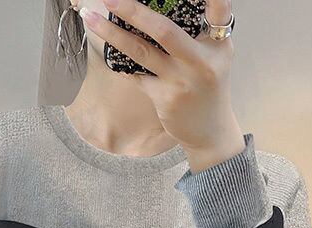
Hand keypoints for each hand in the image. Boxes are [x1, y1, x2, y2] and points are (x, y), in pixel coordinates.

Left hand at [82, 0, 244, 171]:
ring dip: (112, 33)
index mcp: (218, 44)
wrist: (210, 131)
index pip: (220, 8)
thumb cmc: (208, 87)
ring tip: (91, 17)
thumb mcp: (212, 57)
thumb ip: (198, 33)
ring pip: (141, 51)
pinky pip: (136, 74)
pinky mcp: (164, 98)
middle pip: (165, 30)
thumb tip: (154, 8)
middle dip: (133, 10)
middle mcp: (202, 61)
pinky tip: (106, 49)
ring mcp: (181, 81)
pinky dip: (121, 61)